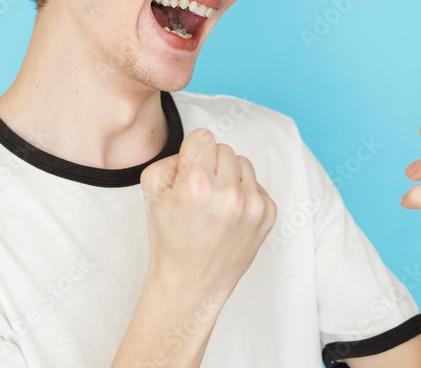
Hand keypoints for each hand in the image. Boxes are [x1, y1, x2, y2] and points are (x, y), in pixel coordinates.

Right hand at [140, 128, 276, 300]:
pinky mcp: (268, 215)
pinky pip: (256, 183)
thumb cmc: (170, 238)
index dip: (191, 154)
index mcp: (198, 184)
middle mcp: (229, 193)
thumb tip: (196, 150)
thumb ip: (172, 158)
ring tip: (215, 203)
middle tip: (199, 194)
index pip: (203, 137)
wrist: (191, 283)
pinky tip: (229, 215)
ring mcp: (252, 205)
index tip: (188, 173)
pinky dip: (243, 194)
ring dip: (229, 177)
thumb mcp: (152, 191)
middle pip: (223, 149)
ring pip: (243, 162)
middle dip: (210, 165)